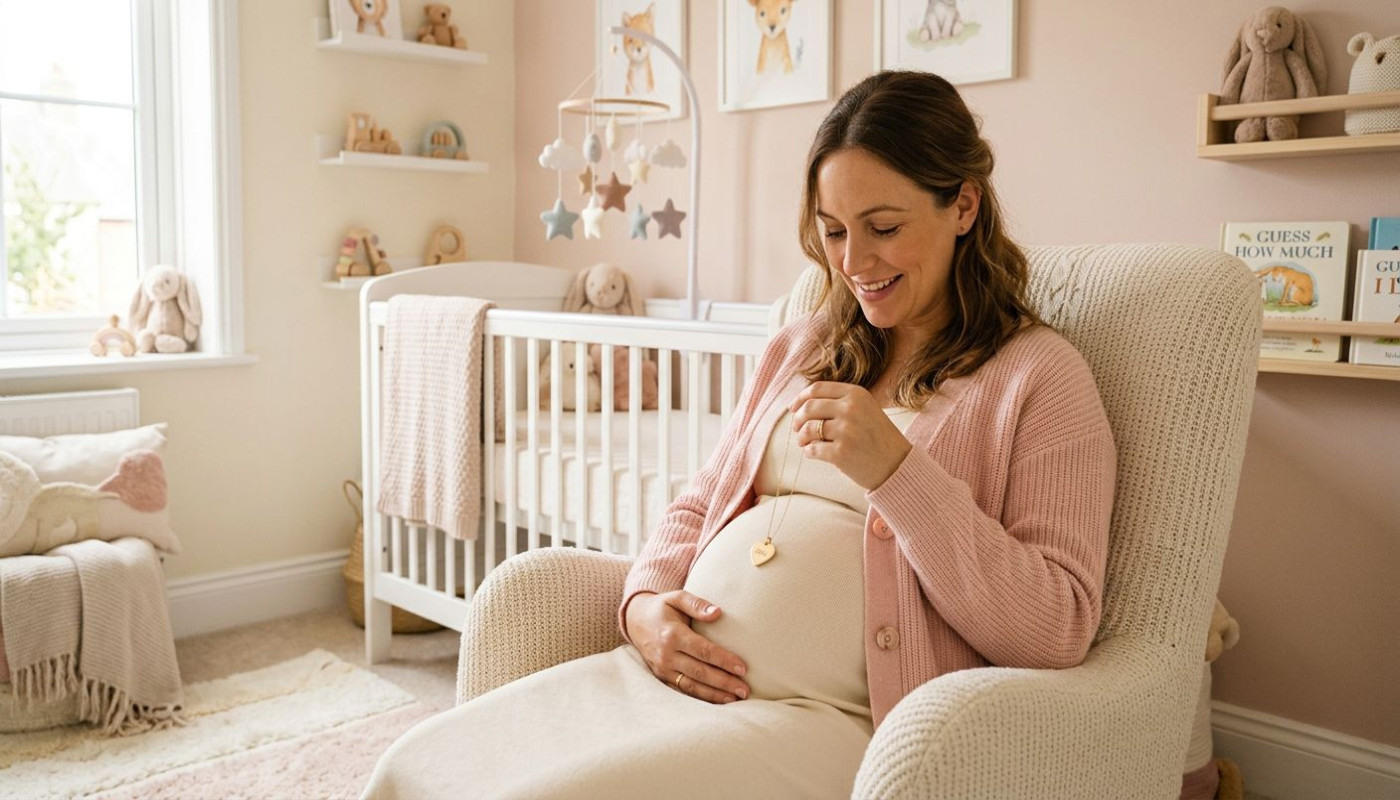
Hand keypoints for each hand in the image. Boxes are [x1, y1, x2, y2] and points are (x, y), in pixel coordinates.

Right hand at [624, 591, 749, 703]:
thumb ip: (697, 604)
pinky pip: (682, 691)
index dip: (723, 660)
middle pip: (699, 672)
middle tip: (745, 689)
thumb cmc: (662, 608)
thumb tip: (718, 612)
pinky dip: (701, 698)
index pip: (703, 650)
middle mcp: (666, 654)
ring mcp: (662, 668)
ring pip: (691, 686)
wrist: (635, 620)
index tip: (742, 668)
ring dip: (714, 694)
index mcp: (672, 634)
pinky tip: (717, 701)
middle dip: (723, 682)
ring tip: (735, 699)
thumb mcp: (677, 598)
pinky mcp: (661, 677)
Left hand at [790, 381, 912, 489]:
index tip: (793, 409)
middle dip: (798, 420)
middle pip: (809, 407)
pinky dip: (809, 452)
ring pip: (808, 429)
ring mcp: (846, 430)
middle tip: (797, 429)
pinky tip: (814, 453)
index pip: (817, 388)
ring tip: (805, 443)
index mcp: (856, 394)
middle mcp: (851, 409)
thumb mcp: (865, 409)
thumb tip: (802, 403)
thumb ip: (839, 402)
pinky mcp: (841, 452)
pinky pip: (812, 449)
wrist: (897, 465)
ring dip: (801, 437)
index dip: (800, 398)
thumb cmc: (877, 437)